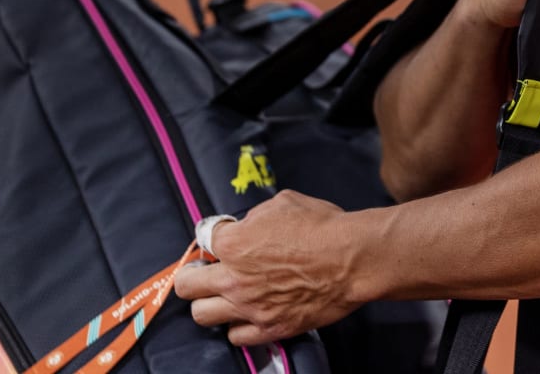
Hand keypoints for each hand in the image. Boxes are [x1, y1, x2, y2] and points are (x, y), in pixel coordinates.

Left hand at [174, 192, 368, 347]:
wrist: (353, 260)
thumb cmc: (323, 227)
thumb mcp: (284, 203)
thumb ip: (256, 216)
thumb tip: (248, 225)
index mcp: (234, 243)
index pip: (204, 238)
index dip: (214, 235)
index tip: (221, 238)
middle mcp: (234, 278)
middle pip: (187, 285)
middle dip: (193, 274)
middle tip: (205, 271)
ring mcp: (250, 307)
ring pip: (202, 315)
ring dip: (209, 303)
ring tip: (221, 296)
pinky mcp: (270, 328)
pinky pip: (235, 337)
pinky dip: (237, 326)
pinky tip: (246, 315)